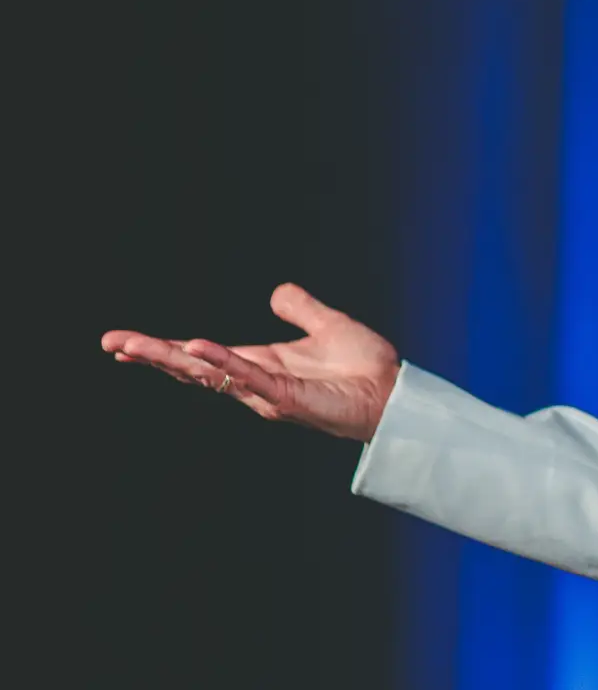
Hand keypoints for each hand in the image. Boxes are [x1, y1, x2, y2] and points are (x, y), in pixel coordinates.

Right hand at [102, 283, 400, 442]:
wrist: (395, 391)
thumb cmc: (365, 367)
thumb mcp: (327, 326)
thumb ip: (301, 309)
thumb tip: (277, 292)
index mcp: (259, 364)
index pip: (200, 356)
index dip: (163, 349)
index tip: (122, 343)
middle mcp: (256, 381)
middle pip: (192, 367)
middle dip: (152, 355)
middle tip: (111, 344)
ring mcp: (268, 392)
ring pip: (210, 374)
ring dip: (172, 359)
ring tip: (135, 346)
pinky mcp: (287, 398)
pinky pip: (249, 378)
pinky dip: (223, 362)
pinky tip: (197, 348)